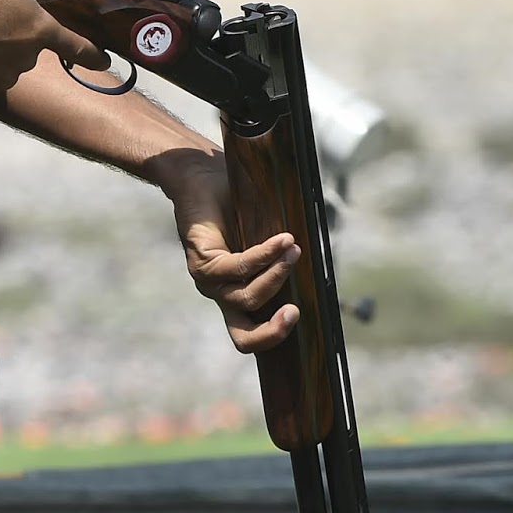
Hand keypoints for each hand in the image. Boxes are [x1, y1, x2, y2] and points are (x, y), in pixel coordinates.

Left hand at [159, 149, 300, 353]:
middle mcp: (219, 294)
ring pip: (247, 297)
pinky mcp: (203, 262)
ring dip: (277, 275)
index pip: (249, 335)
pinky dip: (265, 255)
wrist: (197, 177)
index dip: (273, 336)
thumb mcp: (260, 235)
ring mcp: (208, 281)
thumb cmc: (231, 205)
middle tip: (296, 312)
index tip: (301, 315)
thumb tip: (314, 257)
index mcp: (234, 294)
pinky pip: (239, 267)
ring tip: (294, 250)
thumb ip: (280, 252)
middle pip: (243, 336)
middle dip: (273, 330)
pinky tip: (283, 241)